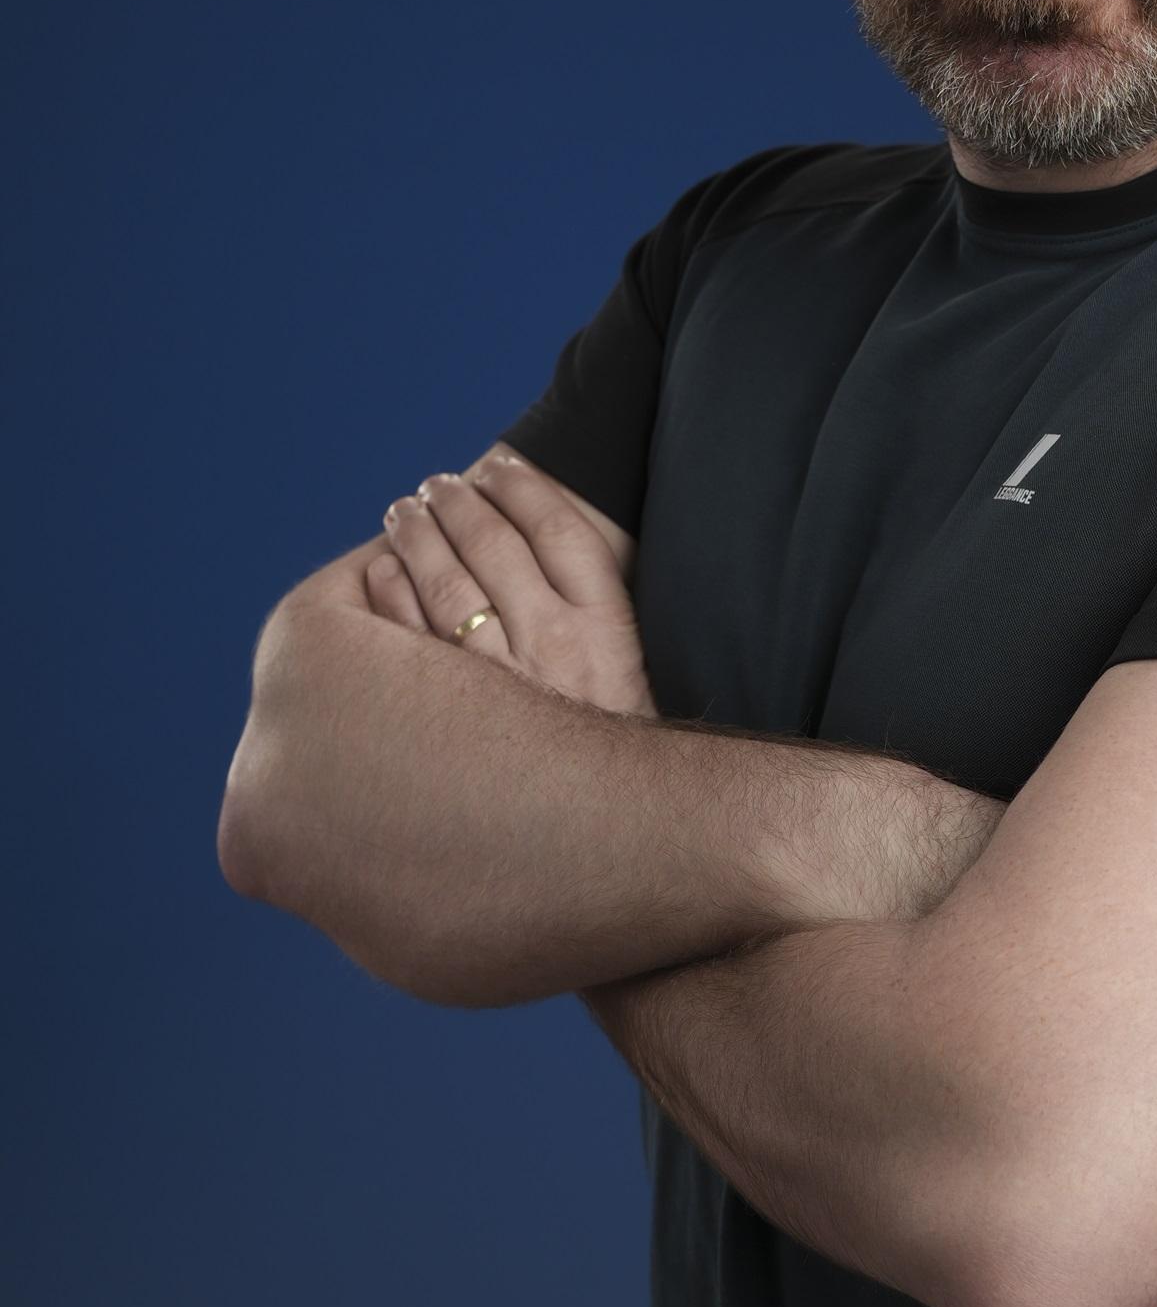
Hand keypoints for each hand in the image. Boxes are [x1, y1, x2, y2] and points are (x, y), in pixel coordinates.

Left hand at [367, 449, 658, 718]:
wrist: (607, 840)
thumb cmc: (609, 743)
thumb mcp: (624, 667)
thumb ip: (591, 602)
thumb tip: (533, 520)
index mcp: (608, 630)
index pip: (557, 526)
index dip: (522, 486)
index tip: (497, 466)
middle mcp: (556, 651)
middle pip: (492, 544)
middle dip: (457, 502)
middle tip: (435, 487)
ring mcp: (499, 688)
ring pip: (443, 584)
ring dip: (417, 534)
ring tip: (405, 514)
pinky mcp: (451, 726)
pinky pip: (405, 642)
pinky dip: (389, 596)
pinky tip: (384, 573)